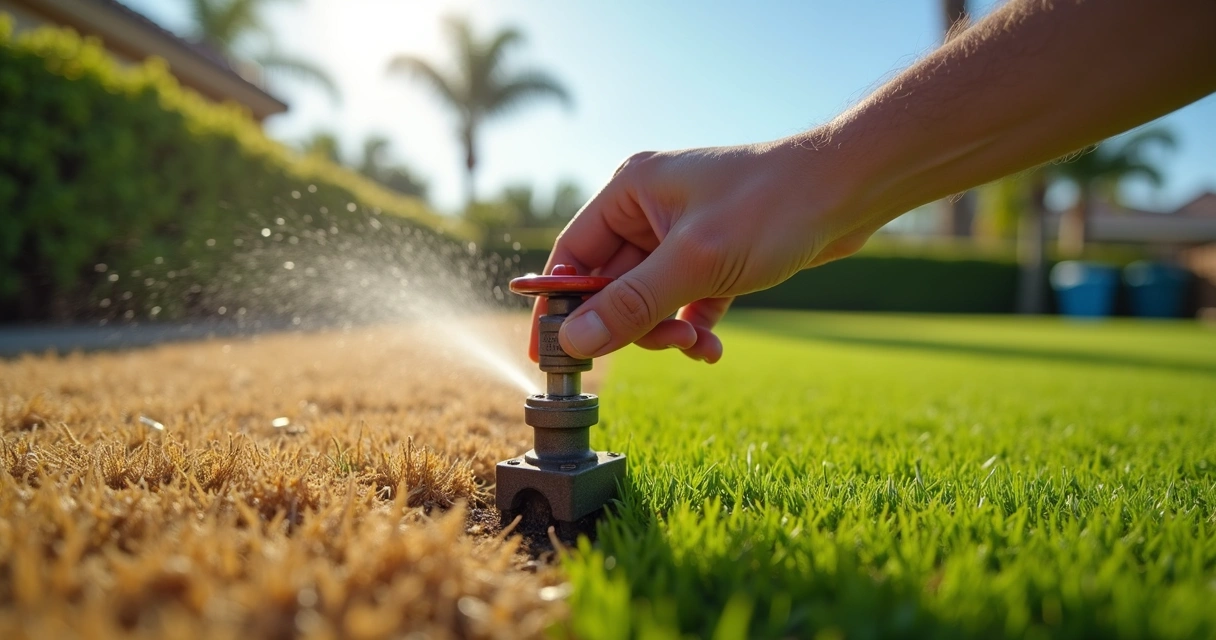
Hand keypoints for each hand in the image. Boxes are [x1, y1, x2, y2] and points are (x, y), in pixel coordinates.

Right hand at [528, 134, 882, 363]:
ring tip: (698, 342)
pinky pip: (685, 301)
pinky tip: (712, 347)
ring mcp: (683, 233)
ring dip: (666, 329)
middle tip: (666, 344)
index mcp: (630, 191)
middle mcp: (650, 209)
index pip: (572, 255)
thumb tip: (574, 341)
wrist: (851, 190)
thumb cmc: (773, 206)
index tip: (549, 355)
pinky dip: (693, 326)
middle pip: (611, 284)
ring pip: (649, 299)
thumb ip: (630, 304)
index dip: (559, 306)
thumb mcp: (695, 262)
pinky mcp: (715, 256)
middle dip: (633, 323)